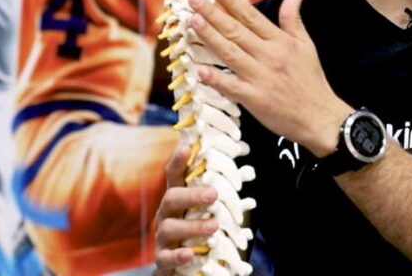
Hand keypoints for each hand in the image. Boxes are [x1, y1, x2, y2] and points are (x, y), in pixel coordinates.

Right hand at [153, 145, 217, 274]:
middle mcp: (166, 214)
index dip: (178, 160)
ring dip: (192, 226)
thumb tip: (248, 170)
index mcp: (178, 198)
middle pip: (171, 198)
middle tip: (213, 194)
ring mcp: (163, 237)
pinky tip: (190, 253)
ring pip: (169, 227)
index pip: (174, 175)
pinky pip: (166, 257)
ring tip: (214, 225)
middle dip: (192, 195)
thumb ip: (220, 193)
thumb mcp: (207, 211)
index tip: (187, 147)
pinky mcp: (163, 258)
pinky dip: (178, 255)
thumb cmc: (197, 231)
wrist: (181, 266)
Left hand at [188, 0, 350, 156]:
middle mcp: (269, 56)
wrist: (321, 118)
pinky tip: (199, 70)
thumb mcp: (306, 45)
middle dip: (212, 12)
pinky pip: (231, 87)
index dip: (231, 1)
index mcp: (280, 41)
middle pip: (236, 30)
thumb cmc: (311, 80)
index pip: (251, 16)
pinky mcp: (255, 99)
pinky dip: (216, 79)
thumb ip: (294, 18)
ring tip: (192, 20)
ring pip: (230, 53)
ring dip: (210, 36)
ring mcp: (261, 77)